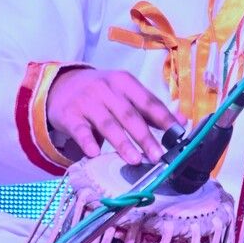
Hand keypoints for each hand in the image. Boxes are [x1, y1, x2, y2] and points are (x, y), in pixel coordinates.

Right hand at [46, 68, 184, 164]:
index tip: (177, 135)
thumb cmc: (102, 93)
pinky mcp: (69, 115)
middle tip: (158, 155)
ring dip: (122, 143)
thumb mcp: (124, 92)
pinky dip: (88, 142)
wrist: (61, 85)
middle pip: (129, 115)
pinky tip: (95, 154)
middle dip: (145, 136)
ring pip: (108, 124)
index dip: (164, 119)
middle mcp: (106, 89)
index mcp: (125, 82)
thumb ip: (150, 108)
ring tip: (135, 160)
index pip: (148, 101)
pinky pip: (80, 130)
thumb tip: (182, 121)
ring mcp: (87, 102)